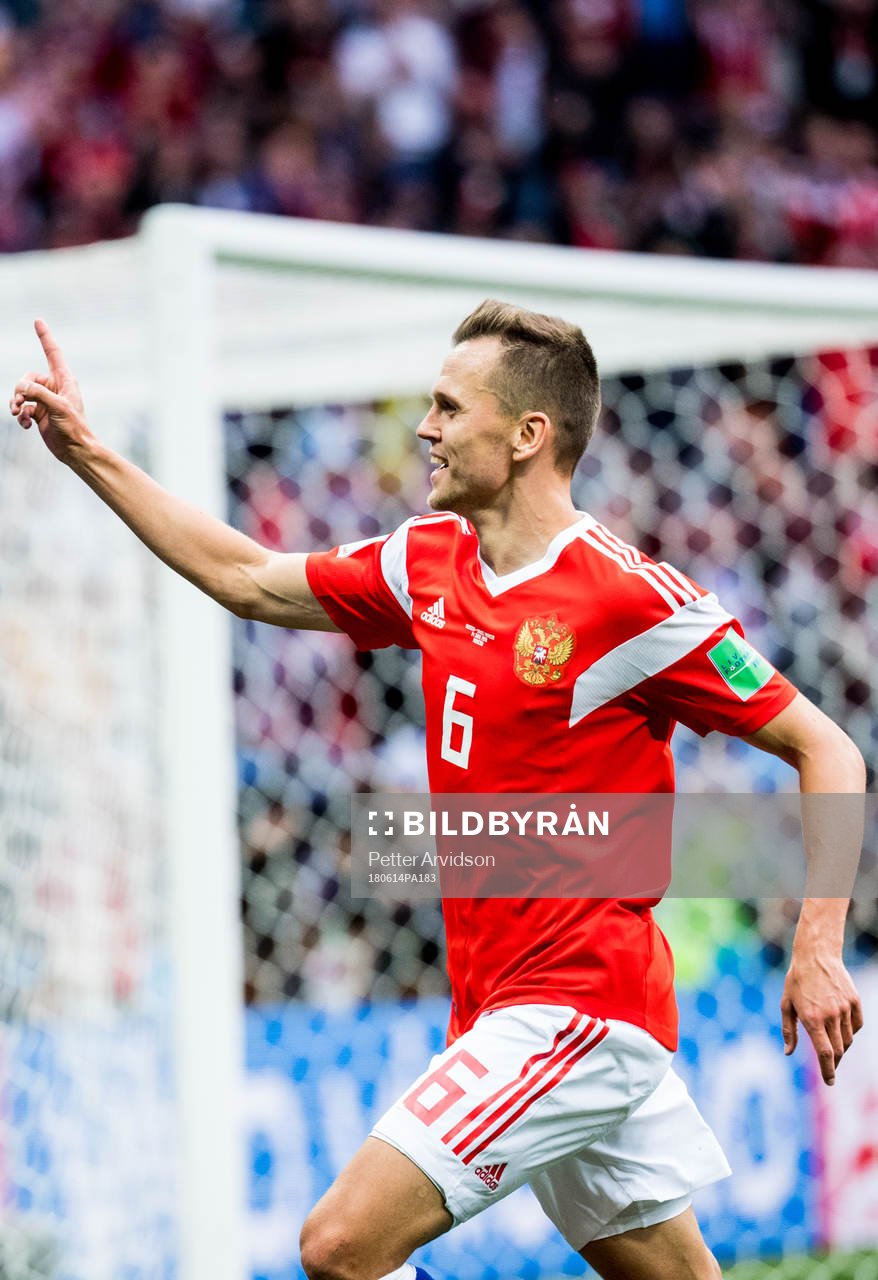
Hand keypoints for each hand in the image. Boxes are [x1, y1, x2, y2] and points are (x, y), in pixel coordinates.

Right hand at [9, 319, 91, 463]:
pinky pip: (23, 408)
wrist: (75, 450)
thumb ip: (38, 393)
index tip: (38, 321)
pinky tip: (26, 425)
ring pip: (22, 393)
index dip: (45, 337)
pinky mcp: (39, 413)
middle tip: (21, 402)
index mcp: (64, 380)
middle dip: (20, 389)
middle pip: (28, 377)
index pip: (52, 353)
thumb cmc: (73, 427)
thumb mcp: (57, 406)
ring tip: (18, 413)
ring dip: (16, 402)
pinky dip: (21, 416)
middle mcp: (54, 388)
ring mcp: (45, 400)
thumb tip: (21, 388)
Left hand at [781, 950, 862, 1084]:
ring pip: (848, 1039)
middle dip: (834, 1063)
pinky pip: (857, 1025)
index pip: (825, 1053)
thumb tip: (788, 1053)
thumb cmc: (797, 981)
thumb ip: (788, 1030)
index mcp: (812, 1018)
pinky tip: (841, 1028)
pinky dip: (851, 1032)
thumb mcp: (786, 1004)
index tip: (830, 1082)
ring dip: (842, 1047)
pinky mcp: (854, 1001)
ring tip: (832, 1043)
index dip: (829, 1071)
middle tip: (830, 1068)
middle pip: (839, 1050)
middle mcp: (830, 1015)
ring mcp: (844, 1008)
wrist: (817, 955)